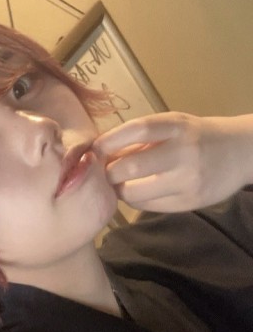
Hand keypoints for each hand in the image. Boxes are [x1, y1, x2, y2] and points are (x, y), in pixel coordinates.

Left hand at [94, 112, 252, 212]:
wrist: (240, 152)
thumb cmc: (196, 137)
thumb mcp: (174, 127)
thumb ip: (141, 139)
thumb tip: (101, 152)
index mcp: (177, 126)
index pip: (137, 130)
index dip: (109, 141)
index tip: (93, 149)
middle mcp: (183, 151)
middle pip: (131, 166)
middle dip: (108, 172)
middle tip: (102, 174)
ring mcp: (187, 179)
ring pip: (136, 192)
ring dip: (118, 191)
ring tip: (118, 185)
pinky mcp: (189, 202)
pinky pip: (149, 206)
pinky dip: (135, 200)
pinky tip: (137, 193)